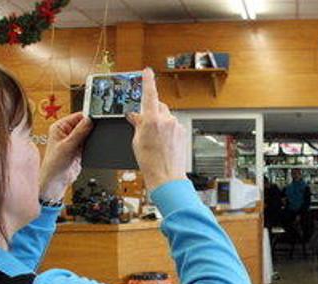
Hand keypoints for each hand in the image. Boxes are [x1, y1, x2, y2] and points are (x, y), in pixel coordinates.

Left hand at [40, 112, 92, 200]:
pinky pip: (90, 143)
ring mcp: (74, 141)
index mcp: (60, 127)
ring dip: (91, 138)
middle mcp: (67, 132)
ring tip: (87, 145)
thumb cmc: (54, 164)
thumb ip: (79, 132)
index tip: (96, 120)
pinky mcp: (80, 149)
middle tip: (93, 135)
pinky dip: (92, 145)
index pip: (77, 116)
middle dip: (91, 129)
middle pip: (84, 125)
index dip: (87, 118)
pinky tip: (88, 150)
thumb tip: (89, 120)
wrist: (57, 180)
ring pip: (88, 134)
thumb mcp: (67, 145)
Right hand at [126, 68, 186, 190]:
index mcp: (152, 120)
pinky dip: (168, 131)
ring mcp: (176, 126)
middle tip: (145, 125)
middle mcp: (166, 120)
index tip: (147, 71)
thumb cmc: (150, 162)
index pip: (150, 94)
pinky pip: (173, 126)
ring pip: (166, 117)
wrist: (166, 177)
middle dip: (152, 112)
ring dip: (160, 123)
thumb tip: (136, 116)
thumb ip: (137, 125)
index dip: (148, 81)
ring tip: (155, 140)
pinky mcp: (182, 132)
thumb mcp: (136, 141)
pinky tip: (163, 144)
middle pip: (158, 106)